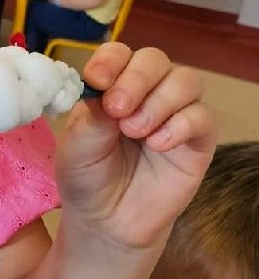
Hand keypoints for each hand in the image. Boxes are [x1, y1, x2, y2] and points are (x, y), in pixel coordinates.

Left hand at [56, 44, 216, 249]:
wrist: (106, 223)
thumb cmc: (87, 179)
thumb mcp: (75, 149)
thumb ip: (91, 119)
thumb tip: (105, 90)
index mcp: (112, 88)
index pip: (119, 55)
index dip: (110, 61)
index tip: (96, 80)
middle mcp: (146, 94)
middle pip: (155, 60)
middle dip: (136, 79)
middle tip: (118, 108)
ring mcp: (175, 115)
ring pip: (185, 81)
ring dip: (159, 101)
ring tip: (134, 131)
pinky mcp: (197, 142)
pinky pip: (203, 117)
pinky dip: (181, 125)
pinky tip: (157, 145)